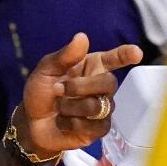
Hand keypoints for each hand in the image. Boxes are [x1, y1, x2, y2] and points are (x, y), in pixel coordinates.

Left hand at [19, 33, 143, 155]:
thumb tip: (82, 37)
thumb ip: (63, 56)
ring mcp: (102, 108)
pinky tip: (63, 122)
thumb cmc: (41, 93)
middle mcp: (100, 86)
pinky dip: (73, 123)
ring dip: (71, 107)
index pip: (114, 58)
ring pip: (99, 106)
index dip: (126, 55)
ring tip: (58, 108)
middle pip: (109, 83)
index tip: (136, 53)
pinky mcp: (99, 128)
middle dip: (80, 87)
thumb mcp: (45, 71)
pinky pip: (95, 126)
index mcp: (91, 67)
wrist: (30, 123)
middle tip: (58, 90)